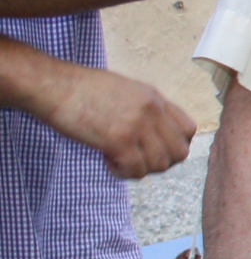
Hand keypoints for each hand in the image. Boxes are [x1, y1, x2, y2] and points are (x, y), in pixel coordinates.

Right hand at [41, 63, 194, 177]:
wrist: (55, 85)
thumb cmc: (82, 89)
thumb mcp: (126, 91)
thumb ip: (144, 109)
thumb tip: (152, 133)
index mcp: (155, 98)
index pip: (188, 129)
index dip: (175, 145)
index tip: (154, 149)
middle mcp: (152, 111)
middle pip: (179, 151)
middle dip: (161, 163)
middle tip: (137, 160)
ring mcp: (137, 125)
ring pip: (160, 164)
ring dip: (140, 169)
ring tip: (119, 161)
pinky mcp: (118, 140)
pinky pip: (136, 169)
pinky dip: (123, 173)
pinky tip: (108, 162)